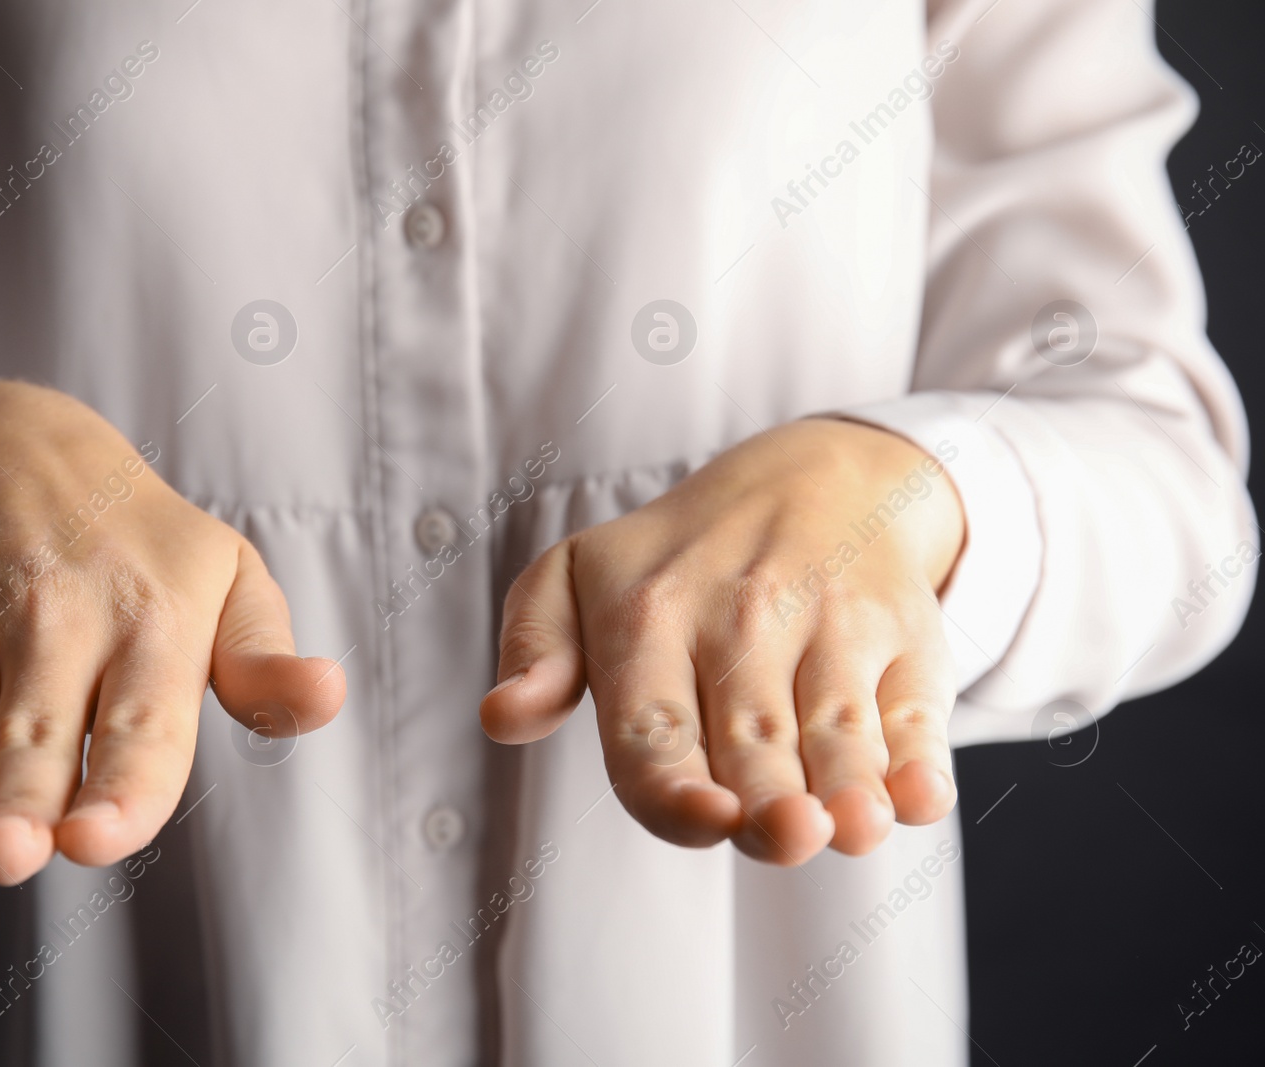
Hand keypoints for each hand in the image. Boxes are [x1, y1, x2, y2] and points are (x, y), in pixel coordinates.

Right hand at [0, 381, 343, 883]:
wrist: (2, 442)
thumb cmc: (136, 541)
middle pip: (37, 734)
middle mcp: (57, 621)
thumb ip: (265, 658)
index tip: (98, 840)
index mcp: (150, 622)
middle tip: (12, 855)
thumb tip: (326, 698)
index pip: (141, 725)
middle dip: (21, 800)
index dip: (122, 789)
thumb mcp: (225, 576)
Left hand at [480, 418, 965, 862]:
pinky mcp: (905, 633)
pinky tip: (922, 792)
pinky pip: (916, 705)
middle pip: (750, 743)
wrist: (817, 479)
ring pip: (836, 727)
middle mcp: (740, 618)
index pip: (653, 726)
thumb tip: (501, 717)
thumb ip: (535, 650)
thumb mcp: (577, 578)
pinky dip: (922, 752)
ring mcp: (830, 623)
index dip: (677, 786)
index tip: (708, 823)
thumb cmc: (675, 562)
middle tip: (787, 837)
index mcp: (647, 618)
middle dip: (770, 800)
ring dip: (849, 782)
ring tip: (853, 828)